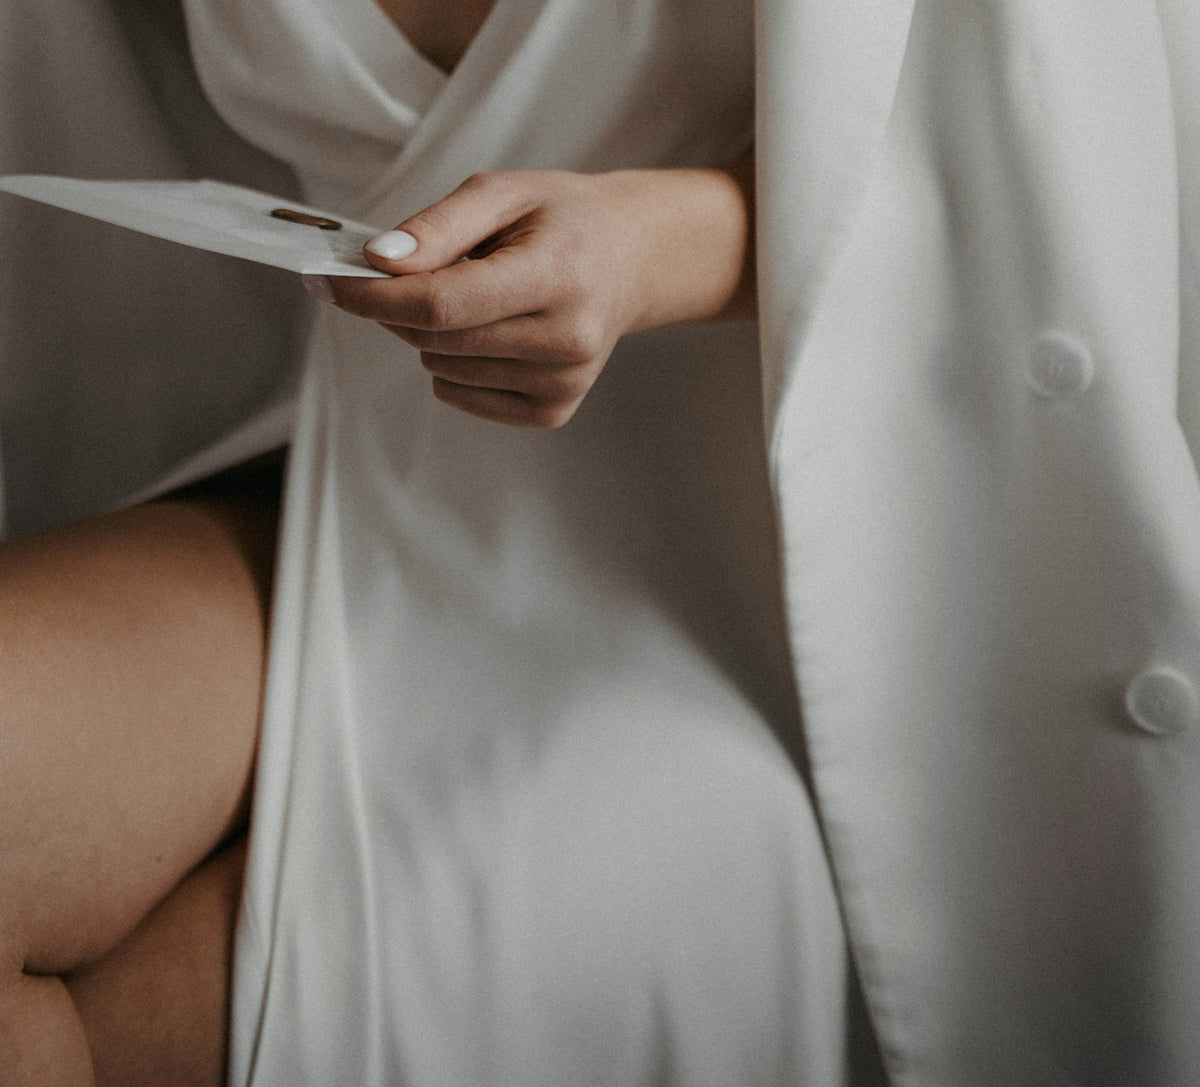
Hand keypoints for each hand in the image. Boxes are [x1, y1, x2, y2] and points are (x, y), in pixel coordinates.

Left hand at [306, 164, 753, 426]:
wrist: (632, 260)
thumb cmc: (562, 219)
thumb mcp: (502, 193)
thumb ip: (438, 226)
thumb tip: (377, 263)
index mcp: (557, 275)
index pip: (443, 303)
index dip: (374, 296)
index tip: (328, 282)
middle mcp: (566, 339)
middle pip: (435, 339)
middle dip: (398, 307)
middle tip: (407, 271)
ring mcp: (563, 382)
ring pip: (442, 369)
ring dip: (433, 334)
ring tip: (479, 296)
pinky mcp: (555, 410)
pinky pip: (461, 395)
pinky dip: (454, 364)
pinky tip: (491, 332)